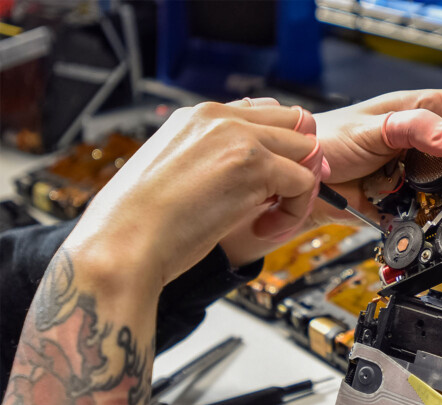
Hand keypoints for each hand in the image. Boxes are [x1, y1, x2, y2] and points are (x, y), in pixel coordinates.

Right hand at [63, 98, 324, 287]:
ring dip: (298, 189)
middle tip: (279, 200)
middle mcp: (220, 117)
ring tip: (268, 219)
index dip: (280, 149)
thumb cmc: (141, 223)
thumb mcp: (175, 174)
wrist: (122, 243)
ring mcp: (239, 138)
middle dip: (298, 163)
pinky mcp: (255, 165)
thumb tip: (249, 175)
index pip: (266, 113)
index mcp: (198, 116)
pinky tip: (264, 229)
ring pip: (308, 151)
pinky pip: (305, 183)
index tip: (272, 183)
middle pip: (296, 125)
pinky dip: (294, 211)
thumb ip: (212, 162)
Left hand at [311, 88, 441, 225]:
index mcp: (418, 113)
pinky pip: (428, 214)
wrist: (301, 184)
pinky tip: (436, 223)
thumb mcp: (372, 128)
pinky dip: (433, 222)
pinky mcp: (405, 202)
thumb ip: (412, 128)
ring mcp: (415, 174)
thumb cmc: (326, 141)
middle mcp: (421, 144)